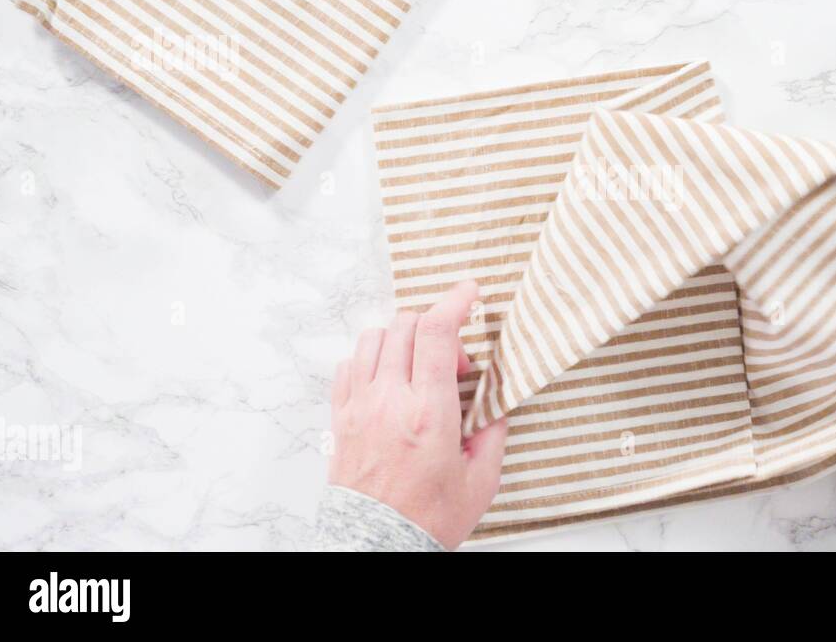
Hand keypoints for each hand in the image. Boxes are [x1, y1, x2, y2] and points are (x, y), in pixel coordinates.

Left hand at [327, 280, 507, 549]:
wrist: (377, 544)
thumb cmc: (426, 518)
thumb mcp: (481, 480)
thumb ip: (492, 433)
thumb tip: (494, 404)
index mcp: (429, 413)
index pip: (436, 333)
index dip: (455, 301)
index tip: (469, 291)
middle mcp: (390, 401)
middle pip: (406, 325)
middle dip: (437, 327)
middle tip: (454, 364)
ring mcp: (360, 406)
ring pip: (374, 337)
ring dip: (402, 339)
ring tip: (420, 368)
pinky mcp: (342, 416)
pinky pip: (350, 364)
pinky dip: (372, 358)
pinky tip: (390, 379)